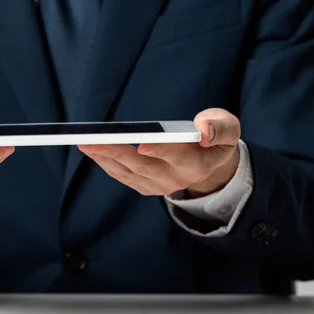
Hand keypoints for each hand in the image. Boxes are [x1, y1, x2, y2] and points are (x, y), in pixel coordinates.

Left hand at [78, 109, 240, 197]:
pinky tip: (92, 151)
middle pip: (143, 166)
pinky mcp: (146, 186)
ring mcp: (159, 185)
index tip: (143, 144)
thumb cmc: (216, 138)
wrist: (210, 163)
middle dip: (118, 152)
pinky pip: (123, 175)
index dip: (161, 151)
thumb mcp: (228, 128)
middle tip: (95, 140)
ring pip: (128, 172)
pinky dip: (106, 163)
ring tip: (85, 143)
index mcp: (198, 164)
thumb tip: (203, 130)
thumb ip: (220, 127)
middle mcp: (176, 179)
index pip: (178, 158)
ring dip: (105, 158)